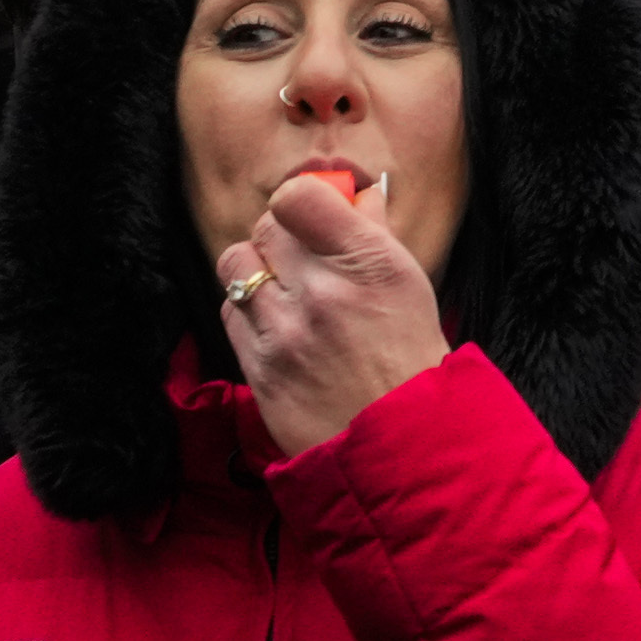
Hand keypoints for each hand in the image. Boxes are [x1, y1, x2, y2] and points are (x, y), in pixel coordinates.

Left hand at [216, 162, 448, 458]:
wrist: (402, 445)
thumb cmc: (412, 360)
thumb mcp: (410, 286)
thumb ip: (375, 233)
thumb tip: (355, 195)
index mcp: (369, 264)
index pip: (298, 196)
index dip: (299, 200)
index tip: (310, 214)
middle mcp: (323, 292)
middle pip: (265, 226)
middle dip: (281, 236)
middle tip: (299, 256)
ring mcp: (285, 333)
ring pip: (237, 265)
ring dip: (256, 270)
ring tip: (280, 290)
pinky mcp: (259, 369)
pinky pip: (229, 312)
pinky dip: (247, 312)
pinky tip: (275, 326)